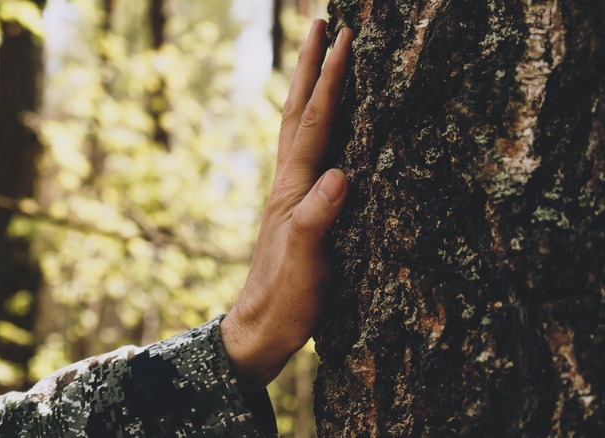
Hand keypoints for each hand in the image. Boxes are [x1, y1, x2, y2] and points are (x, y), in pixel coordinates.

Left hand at [221, 20, 352, 391]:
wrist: (261, 326)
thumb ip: (319, 218)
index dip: (329, 81)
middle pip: (298, 111)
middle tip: (320, 24)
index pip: (315, 123)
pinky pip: (310, 152)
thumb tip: (341, 174)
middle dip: (309, 66)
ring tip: (320, 58)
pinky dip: (317, 125)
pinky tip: (325, 125)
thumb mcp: (305, 261)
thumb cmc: (286, 296)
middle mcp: (290, 182)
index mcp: (294, 187)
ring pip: (301, 128)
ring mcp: (293, 193)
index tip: (343, 38)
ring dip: (310, 88)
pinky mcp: (299, 209)